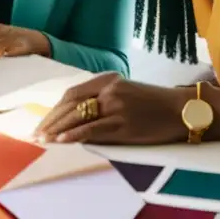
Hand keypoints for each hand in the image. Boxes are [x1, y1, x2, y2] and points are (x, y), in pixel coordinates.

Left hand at [35, 72, 192, 144]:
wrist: (182, 109)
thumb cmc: (154, 103)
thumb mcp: (126, 92)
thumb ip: (103, 98)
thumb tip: (77, 116)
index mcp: (108, 79)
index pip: (73, 93)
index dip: (55, 108)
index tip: (43, 120)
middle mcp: (109, 89)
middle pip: (71, 103)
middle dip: (51, 119)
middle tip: (37, 132)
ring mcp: (116, 105)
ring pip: (79, 116)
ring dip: (58, 128)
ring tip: (44, 138)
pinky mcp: (124, 123)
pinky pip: (93, 129)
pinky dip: (75, 134)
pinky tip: (62, 140)